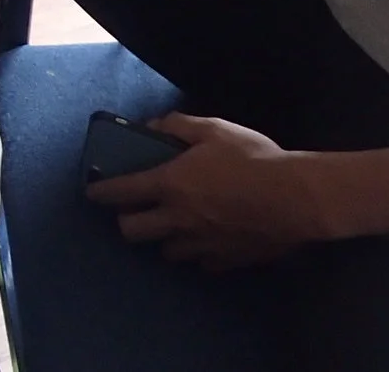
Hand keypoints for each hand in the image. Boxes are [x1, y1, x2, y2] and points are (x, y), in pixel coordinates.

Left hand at [84, 115, 331, 270]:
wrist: (297, 198)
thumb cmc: (253, 158)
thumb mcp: (214, 129)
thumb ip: (179, 126)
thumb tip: (153, 125)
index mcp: (170, 184)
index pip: (121, 192)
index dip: (101, 192)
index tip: (92, 192)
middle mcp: (178, 219)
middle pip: (132, 232)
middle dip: (126, 221)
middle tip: (135, 209)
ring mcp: (201, 245)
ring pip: (166, 252)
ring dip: (165, 238)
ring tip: (175, 224)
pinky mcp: (225, 261)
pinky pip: (201, 263)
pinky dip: (199, 252)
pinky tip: (208, 238)